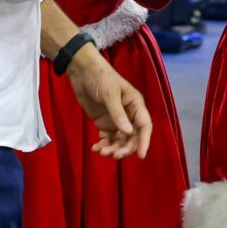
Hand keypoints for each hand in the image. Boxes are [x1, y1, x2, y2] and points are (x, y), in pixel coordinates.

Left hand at [65, 45, 152, 159]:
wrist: (82, 71)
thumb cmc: (100, 77)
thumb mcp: (109, 94)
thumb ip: (118, 113)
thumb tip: (128, 132)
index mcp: (135, 104)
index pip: (144, 126)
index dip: (144, 141)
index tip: (141, 155)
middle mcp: (129, 114)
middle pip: (132, 137)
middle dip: (125, 148)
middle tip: (114, 155)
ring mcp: (116, 120)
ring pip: (119, 141)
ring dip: (112, 149)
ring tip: (101, 151)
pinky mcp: (104, 123)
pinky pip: (107, 139)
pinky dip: (103, 145)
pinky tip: (95, 148)